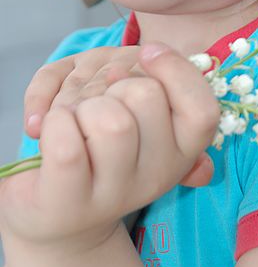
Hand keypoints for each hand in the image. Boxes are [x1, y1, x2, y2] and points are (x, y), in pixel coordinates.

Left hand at [23, 45, 214, 186]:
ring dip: (80, 105)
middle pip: (146, 95)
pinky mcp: (68, 203)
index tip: (147, 53)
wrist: (57, 214)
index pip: (204, 110)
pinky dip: (50, 121)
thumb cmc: (99, 148)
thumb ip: (156, 81)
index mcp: (181, 152)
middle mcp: (157, 176)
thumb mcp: (137, 114)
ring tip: (74, 121)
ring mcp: (115, 194)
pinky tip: (44, 130)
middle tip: (100, 102)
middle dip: (113, 82)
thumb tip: (151, 54)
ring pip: (109, 121)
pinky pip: (67, 145)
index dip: (177, 70)